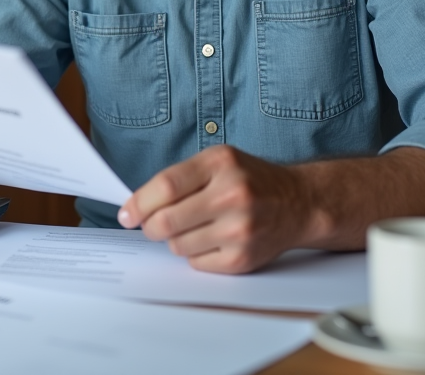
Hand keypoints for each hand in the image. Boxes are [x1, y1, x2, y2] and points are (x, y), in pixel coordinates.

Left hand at [117, 145, 315, 273]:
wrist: (298, 203)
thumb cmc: (250, 180)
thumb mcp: (218, 161)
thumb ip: (179, 178)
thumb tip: (136, 206)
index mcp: (221, 164)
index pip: (165, 186)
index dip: (138, 203)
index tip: (126, 215)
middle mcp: (232, 195)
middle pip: (166, 221)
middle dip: (150, 227)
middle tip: (151, 225)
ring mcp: (240, 229)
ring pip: (177, 246)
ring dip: (175, 240)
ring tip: (193, 227)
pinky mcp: (243, 258)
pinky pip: (196, 263)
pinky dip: (195, 254)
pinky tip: (212, 239)